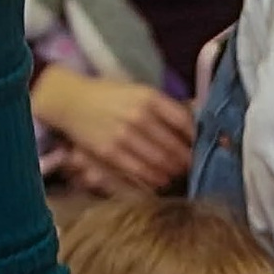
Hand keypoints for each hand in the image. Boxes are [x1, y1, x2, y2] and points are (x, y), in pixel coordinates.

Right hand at [30, 66, 192, 194]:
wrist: (70, 100)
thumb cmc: (108, 95)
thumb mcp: (138, 91)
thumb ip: (164, 107)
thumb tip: (195, 122)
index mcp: (149, 97)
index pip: (185, 122)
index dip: (197, 138)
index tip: (202, 147)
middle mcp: (139, 116)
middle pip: (174, 146)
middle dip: (187, 160)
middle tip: (193, 168)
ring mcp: (124, 136)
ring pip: (160, 162)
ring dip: (173, 172)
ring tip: (178, 176)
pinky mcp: (110, 153)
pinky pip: (139, 172)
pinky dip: (154, 179)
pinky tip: (161, 181)